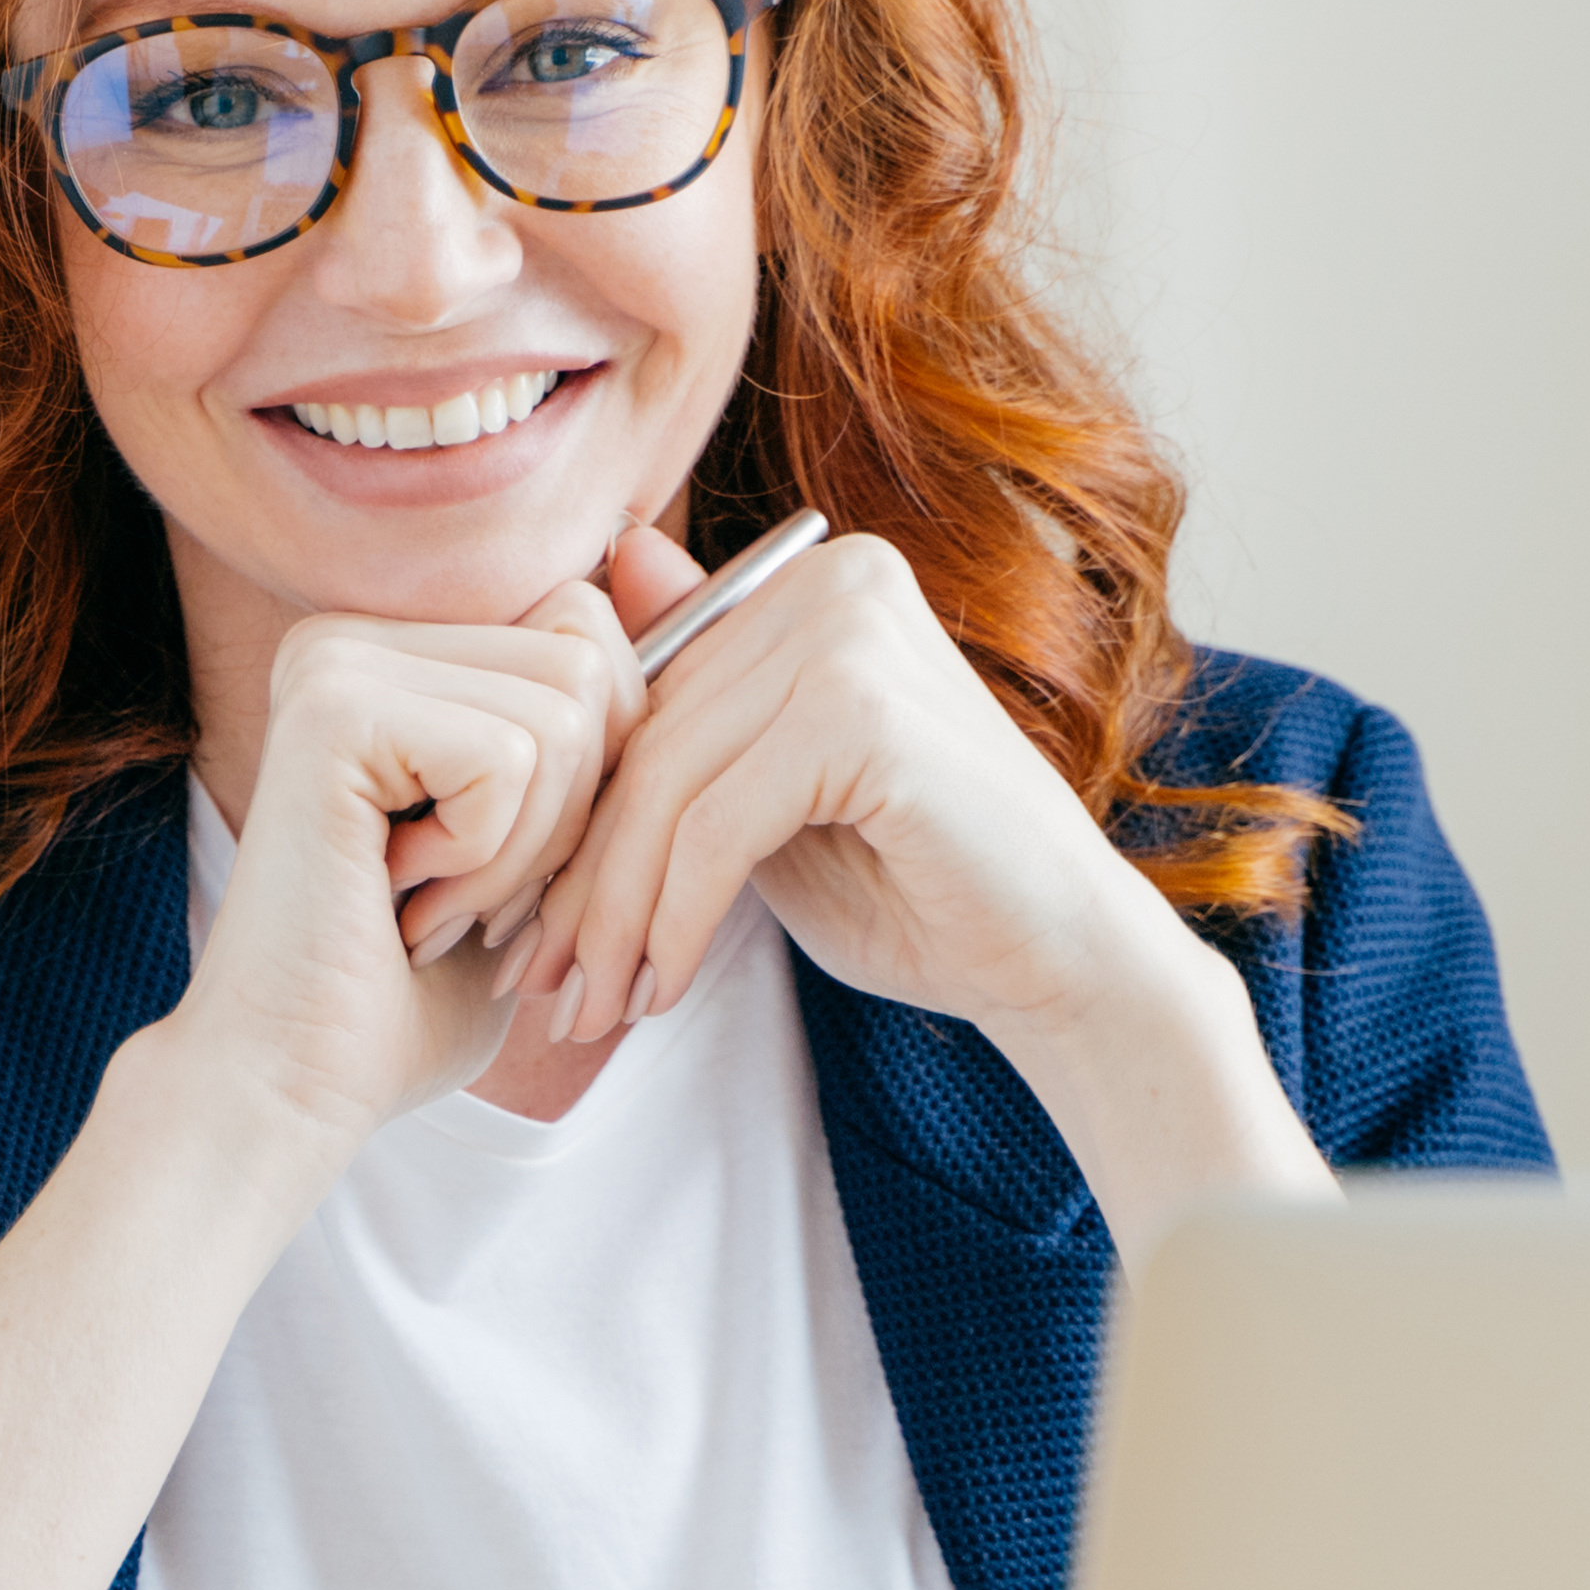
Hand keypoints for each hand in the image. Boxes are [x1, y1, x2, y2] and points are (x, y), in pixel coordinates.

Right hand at [167, 582, 639, 1145]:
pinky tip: (400, 902)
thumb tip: (682, 584)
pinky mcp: (334, 711)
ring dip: (524, 851)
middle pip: (586, 660)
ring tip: (430, 906)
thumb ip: (593, 727)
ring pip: (562, 716)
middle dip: (569, 813)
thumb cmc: (414, 993)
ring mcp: (336, 663)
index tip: (499, 868)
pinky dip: (486, 860)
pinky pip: (511, 758)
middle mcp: (353, 637)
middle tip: (465, 895)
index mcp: (394, 652)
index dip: (595, 771)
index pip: (587, 628)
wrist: (295, 1086)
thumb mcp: (534, 844)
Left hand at [523, 524, 1169, 1041]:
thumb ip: (690, 728)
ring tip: (591, 1006)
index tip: (527, 923)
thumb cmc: (918, 887)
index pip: (647, 695)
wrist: (1062, 960)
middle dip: (582, 878)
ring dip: (616, 916)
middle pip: (648, 740)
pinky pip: (716, 828)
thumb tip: (580, 625)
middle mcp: (835, 582)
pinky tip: (661, 987)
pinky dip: (674, 919)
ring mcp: (853, 636)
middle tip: (540, 981)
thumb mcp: (767, 804)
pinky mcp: (865, 715)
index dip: (576, 817)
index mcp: (815, 584)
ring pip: (667, 790)